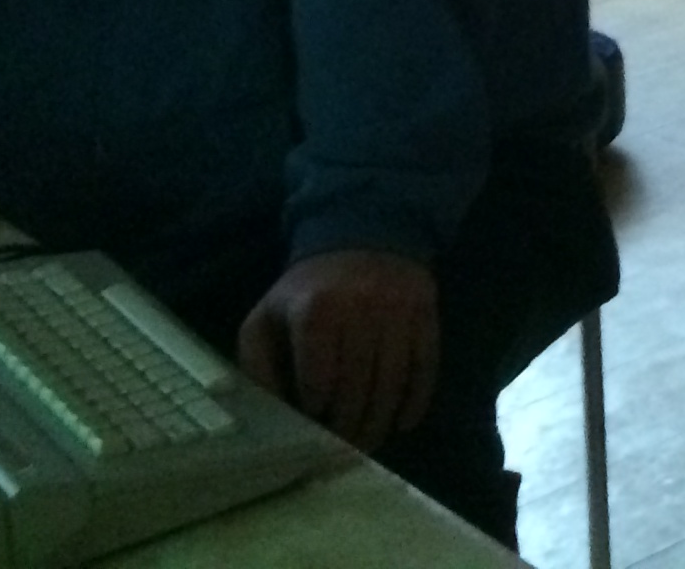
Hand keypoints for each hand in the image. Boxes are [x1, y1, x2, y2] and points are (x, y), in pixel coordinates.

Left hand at [234, 248, 440, 452]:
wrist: (364, 237)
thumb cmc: (307, 290)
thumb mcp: (267, 318)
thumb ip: (259, 365)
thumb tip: (272, 413)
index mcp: (317, 312)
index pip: (318, 381)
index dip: (315, 412)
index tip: (311, 428)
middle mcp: (362, 310)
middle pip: (357, 387)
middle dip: (348, 426)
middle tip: (341, 448)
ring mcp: (399, 312)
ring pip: (392, 382)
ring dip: (379, 421)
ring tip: (367, 443)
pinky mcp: (426, 313)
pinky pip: (425, 365)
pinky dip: (416, 400)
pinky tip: (404, 422)